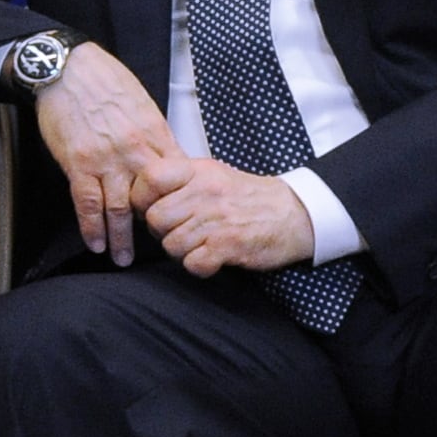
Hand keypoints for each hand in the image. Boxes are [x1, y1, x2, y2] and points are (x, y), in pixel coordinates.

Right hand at [32, 42, 186, 265]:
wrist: (68, 68)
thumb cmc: (105, 79)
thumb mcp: (141, 102)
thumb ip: (152, 132)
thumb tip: (162, 154)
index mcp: (155, 134)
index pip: (175, 178)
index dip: (178, 201)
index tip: (179, 219)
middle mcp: (135, 152)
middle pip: (152, 200)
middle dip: (154, 228)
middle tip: (156, 248)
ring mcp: (107, 160)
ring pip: (120, 210)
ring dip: (121, 238)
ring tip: (122, 259)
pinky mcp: (79, 164)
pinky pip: (88, 203)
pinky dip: (92, 227)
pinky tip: (95, 243)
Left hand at [141, 159, 317, 276]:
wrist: (297, 213)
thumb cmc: (248, 198)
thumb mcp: (212, 175)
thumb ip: (177, 182)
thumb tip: (138, 197)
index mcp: (198, 171)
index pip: (149, 178)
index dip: (141, 198)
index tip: (151, 208)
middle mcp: (205, 191)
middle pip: (154, 218)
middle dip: (163, 232)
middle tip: (183, 232)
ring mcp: (217, 218)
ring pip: (171, 245)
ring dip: (182, 252)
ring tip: (202, 244)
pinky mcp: (229, 244)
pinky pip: (193, 263)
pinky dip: (200, 266)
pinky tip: (213, 257)